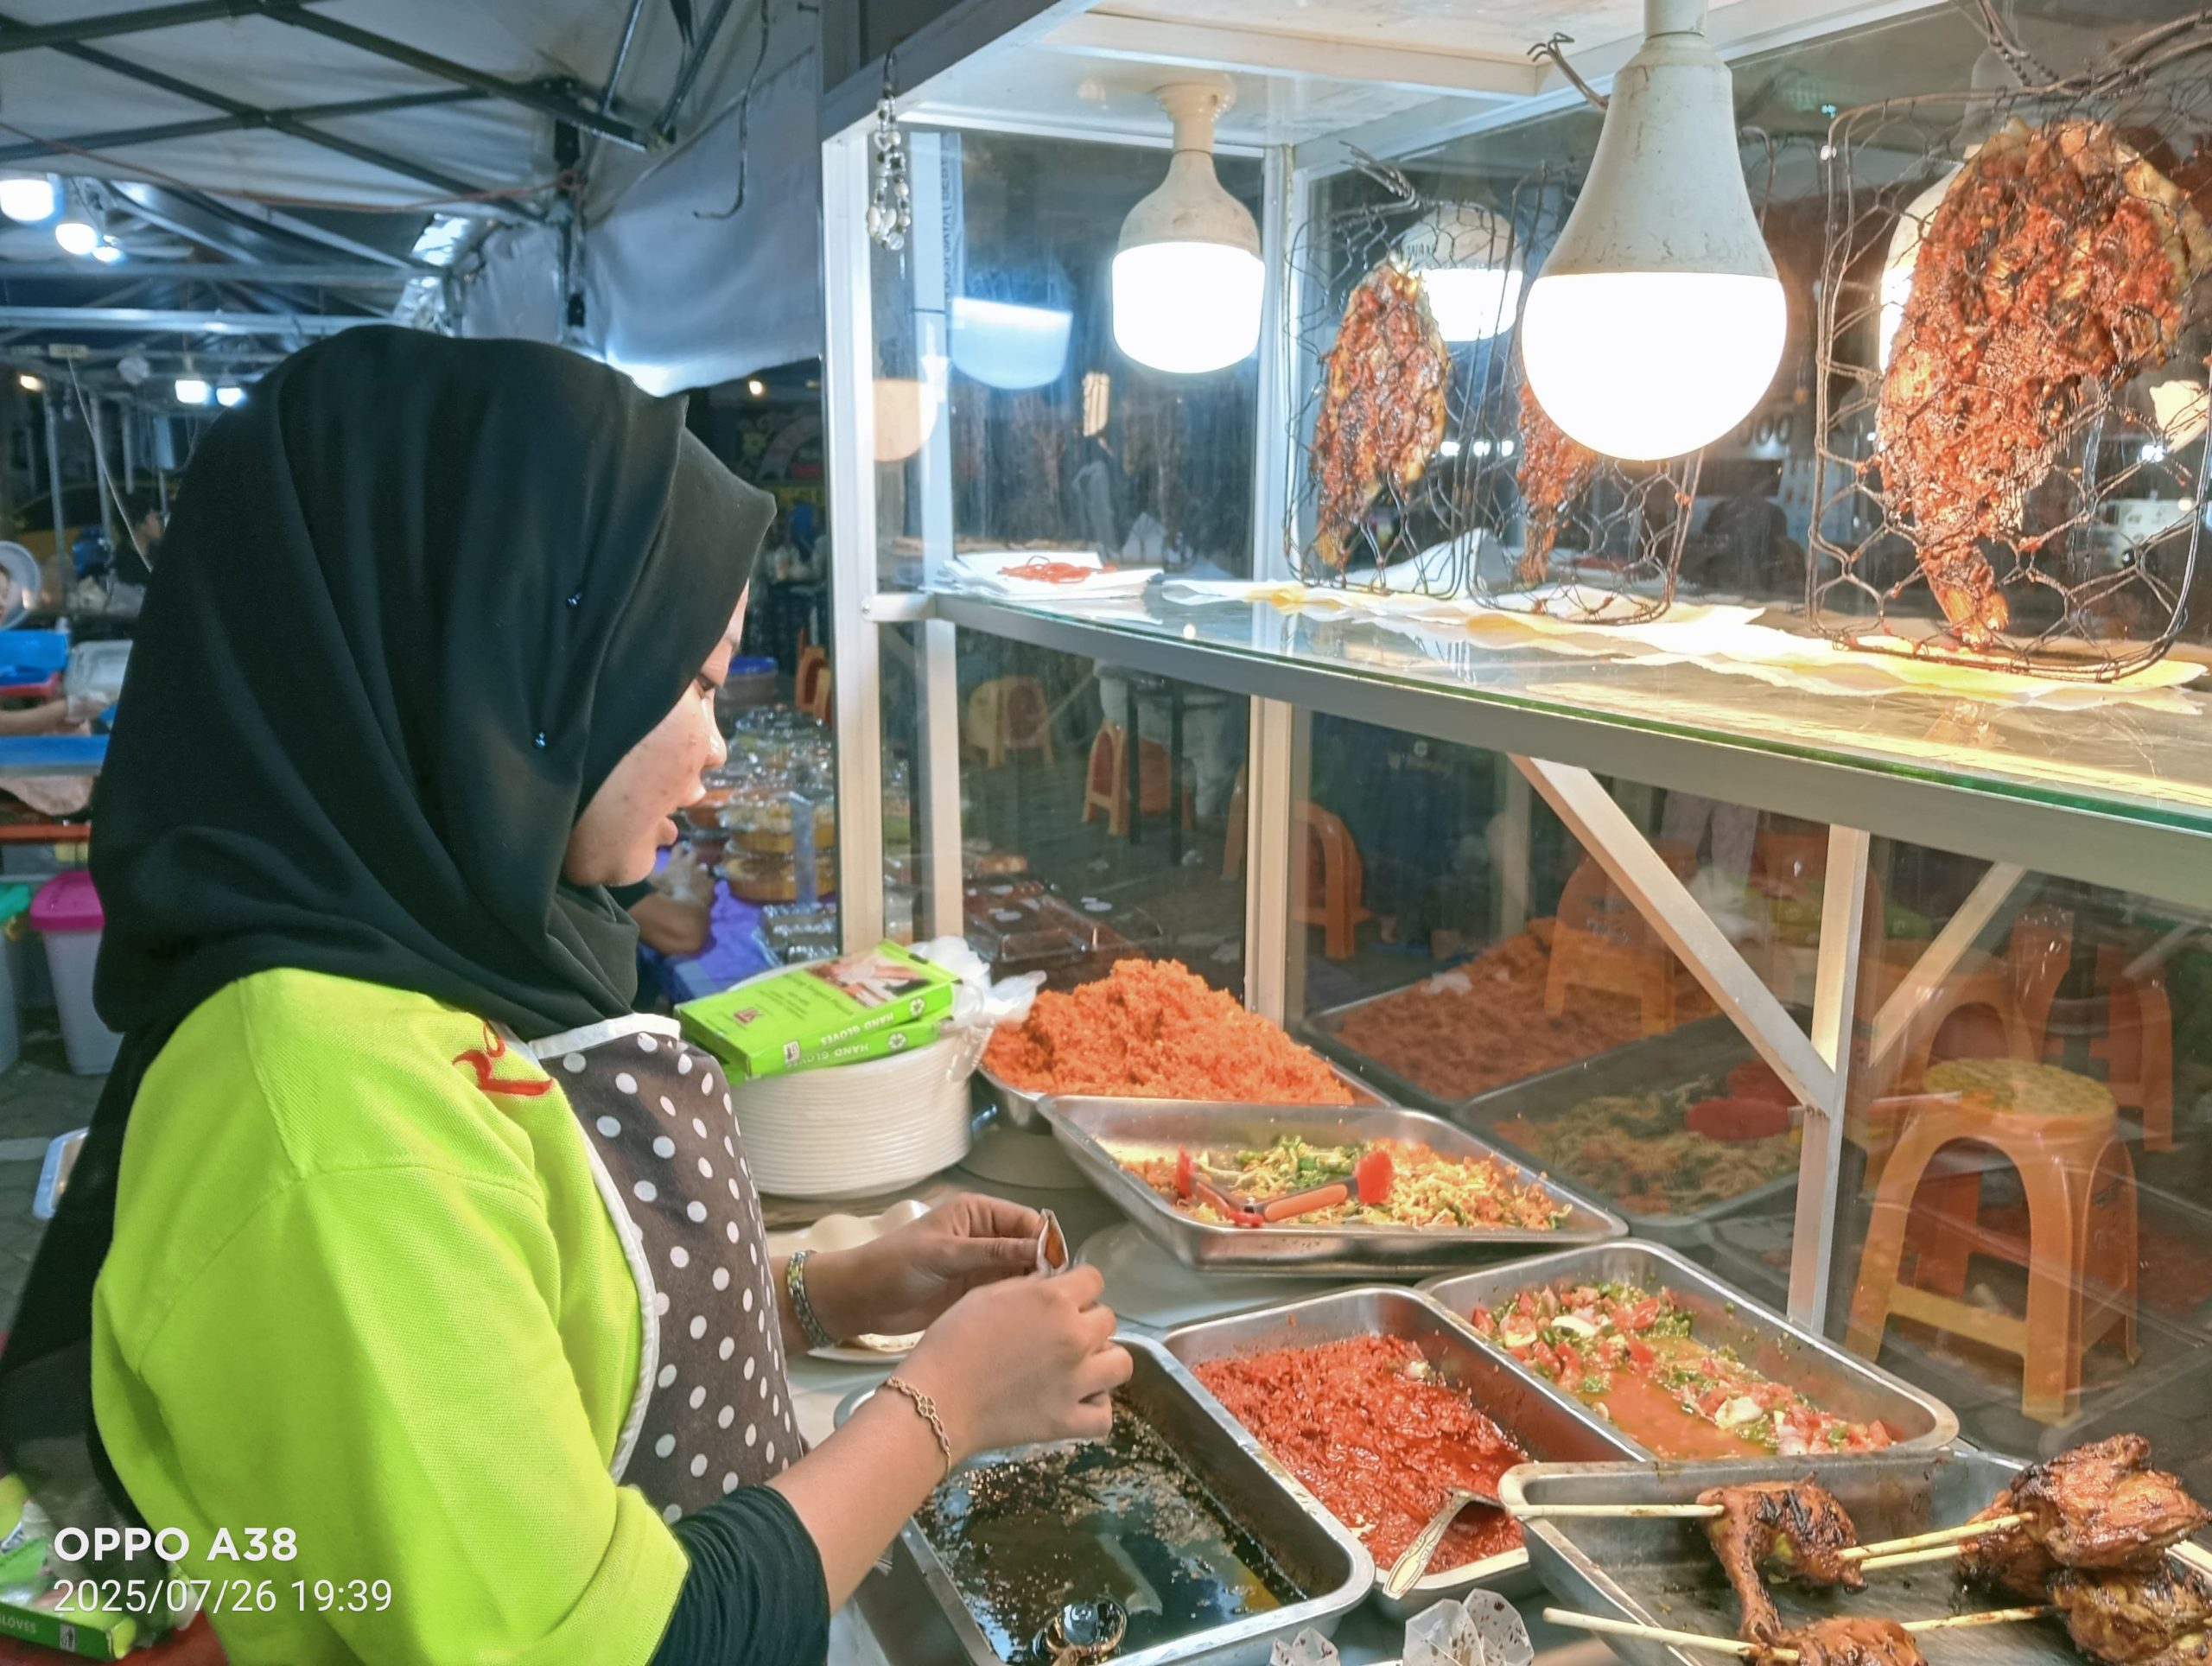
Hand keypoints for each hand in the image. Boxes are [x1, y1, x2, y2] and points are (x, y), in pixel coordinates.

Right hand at [654, 845, 709, 905]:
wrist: (685, 905)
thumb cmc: (667, 891)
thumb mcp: (653, 881)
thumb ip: (649, 870)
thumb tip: (644, 863)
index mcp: (677, 861)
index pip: (679, 848)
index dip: (678, 848)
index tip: (678, 849)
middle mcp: (691, 864)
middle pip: (694, 852)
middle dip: (692, 854)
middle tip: (690, 859)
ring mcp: (702, 873)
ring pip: (704, 867)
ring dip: (701, 870)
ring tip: (699, 875)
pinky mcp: (710, 884)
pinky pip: (711, 880)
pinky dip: (708, 882)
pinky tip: (706, 887)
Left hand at [809, 1194, 1041, 1338]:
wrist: (862, 1299)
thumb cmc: (898, 1265)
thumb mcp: (946, 1253)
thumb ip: (993, 1252)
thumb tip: (1043, 1250)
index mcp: (979, 1213)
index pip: (1027, 1221)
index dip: (1045, 1242)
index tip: (1058, 1271)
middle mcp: (987, 1236)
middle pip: (1030, 1247)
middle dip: (1044, 1267)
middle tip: (1056, 1298)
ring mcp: (983, 1266)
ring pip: (1022, 1273)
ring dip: (1034, 1288)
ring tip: (1048, 1312)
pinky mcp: (978, 1293)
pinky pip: (1008, 1294)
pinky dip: (1020, 1304)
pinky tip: (1031, 1320)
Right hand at [896, 1264, 1130, 1458]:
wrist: (937, 1397)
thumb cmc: (953, 1339)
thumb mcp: (988, 1294)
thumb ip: (1029, 1286)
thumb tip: (1053, 1284)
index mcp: (1055, 1300)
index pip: (1094, 1279)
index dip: (1079, 1287)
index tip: (1064, 1298)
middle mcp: (1076, 1336)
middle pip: (1108, 1320)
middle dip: (1088, 1322)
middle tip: (1060, 1335)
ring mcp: (1078, 1382)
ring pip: (1121, 1363)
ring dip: (1103, 1361)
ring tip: (1078, 1367)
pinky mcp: (1069, 1421)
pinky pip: (1104, 1416)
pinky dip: (1095, 1409)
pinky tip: (1077, 1403)